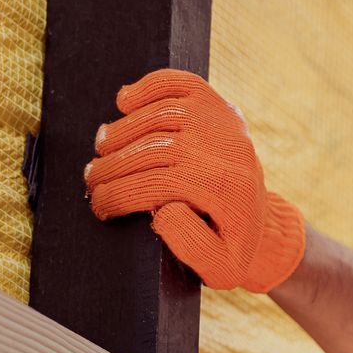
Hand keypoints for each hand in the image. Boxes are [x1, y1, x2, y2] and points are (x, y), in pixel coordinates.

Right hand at [84, 69, 305, 292]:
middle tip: (90, 180)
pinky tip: (124, 103)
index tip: (98, 206)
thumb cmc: (230, 248)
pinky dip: (149, 87)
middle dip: (114, 166)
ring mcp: (227, 125)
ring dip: (123, 131)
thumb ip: (192, 247)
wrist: (261, 224)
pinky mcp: (222, 108)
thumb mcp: (218, 267)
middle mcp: (230, 152)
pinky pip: (181, 84)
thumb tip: (164, 209)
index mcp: (227, 191)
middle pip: (156, 148)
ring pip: (162, 115)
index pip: (159, 184)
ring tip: (102, 150)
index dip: (120, 194)